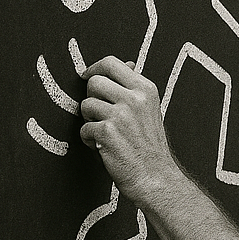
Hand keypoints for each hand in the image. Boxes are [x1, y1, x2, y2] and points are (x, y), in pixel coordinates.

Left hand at [79, 57, 176, 206]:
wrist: (154, 176)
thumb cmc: (150, 146)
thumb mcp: (150, 109)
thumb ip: (135, 87)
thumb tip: (127, 63)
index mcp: (146, 89)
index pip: (112, 63)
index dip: (94, 68)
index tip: (87, 76)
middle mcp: (135, 99)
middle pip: (94, 82)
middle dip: (92, 98)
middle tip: (101, 114)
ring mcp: (121, 114)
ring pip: (85, 104)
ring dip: (89, 120)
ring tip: (104, 132)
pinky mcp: (107, 131)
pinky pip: (83, 127)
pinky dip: (88, 138)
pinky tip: (102, 146)